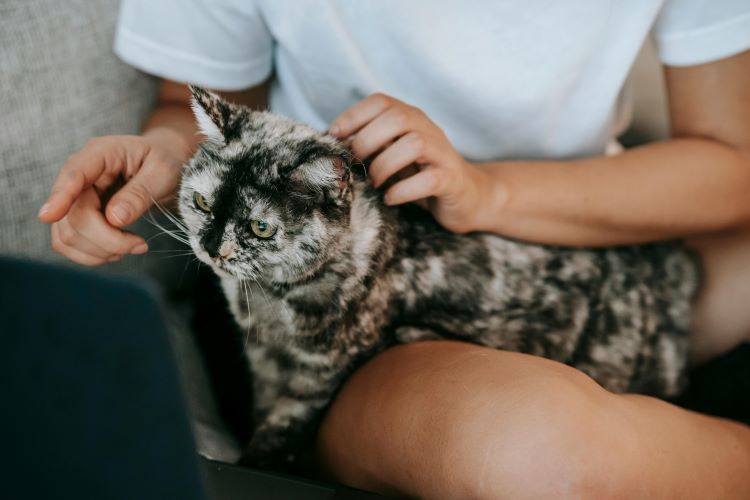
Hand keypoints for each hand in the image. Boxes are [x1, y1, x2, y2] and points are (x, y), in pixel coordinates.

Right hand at [38, 134, 183, 264]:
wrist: (165, 165)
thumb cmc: (165, 162)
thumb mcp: (162, 172)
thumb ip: (139, 193)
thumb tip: (114, 218)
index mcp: (102, 153)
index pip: (73, 174)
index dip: (60, 197)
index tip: (48, 216)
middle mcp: (81, 174)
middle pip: (73, 215)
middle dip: (106, 239)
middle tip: (140, 245)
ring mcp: (76, 196)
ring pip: (67, 234)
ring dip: (99, 250)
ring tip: (133, 246)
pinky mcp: (77, 215)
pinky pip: (69, 243)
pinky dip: (92, 254)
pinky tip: (118, 250)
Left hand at [329, 93, 489, 233]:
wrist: (468, 197)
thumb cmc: (421, 175)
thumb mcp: (393, 155)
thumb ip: (370, 146)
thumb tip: (333, 145)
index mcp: (411, 119)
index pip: (381, 101)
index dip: (353, 115)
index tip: (334, 136)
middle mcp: (428, 129)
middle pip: (397, 118)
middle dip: (367, 141)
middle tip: (356, 165)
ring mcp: (442, 154)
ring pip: (414, 144)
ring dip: (385, 166)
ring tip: (375, 183)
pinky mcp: (451, 180)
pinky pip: (429, 180)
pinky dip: (403, 190)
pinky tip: (390, 199)